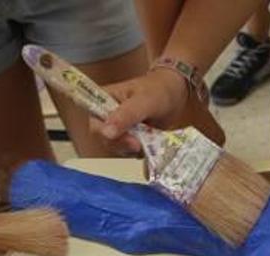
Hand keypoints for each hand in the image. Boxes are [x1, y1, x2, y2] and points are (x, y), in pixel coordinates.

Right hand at [91, 69, 224, 154]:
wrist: (174, 92)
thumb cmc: (158, 89)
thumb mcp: (144, 101)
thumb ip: (126, 115)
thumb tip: (107, 132)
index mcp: (102, 101)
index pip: (94, 123)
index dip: (106, 135)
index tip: (128, 139)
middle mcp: (106, 116)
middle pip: (105, 140)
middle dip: (123, 145)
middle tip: (141, 143)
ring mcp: (118, 129)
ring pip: (117, 148)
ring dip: (132, 149)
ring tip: (149, 140)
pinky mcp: (129, 138)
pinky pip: (129, 151)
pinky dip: (140, 151)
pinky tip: (150, 144)